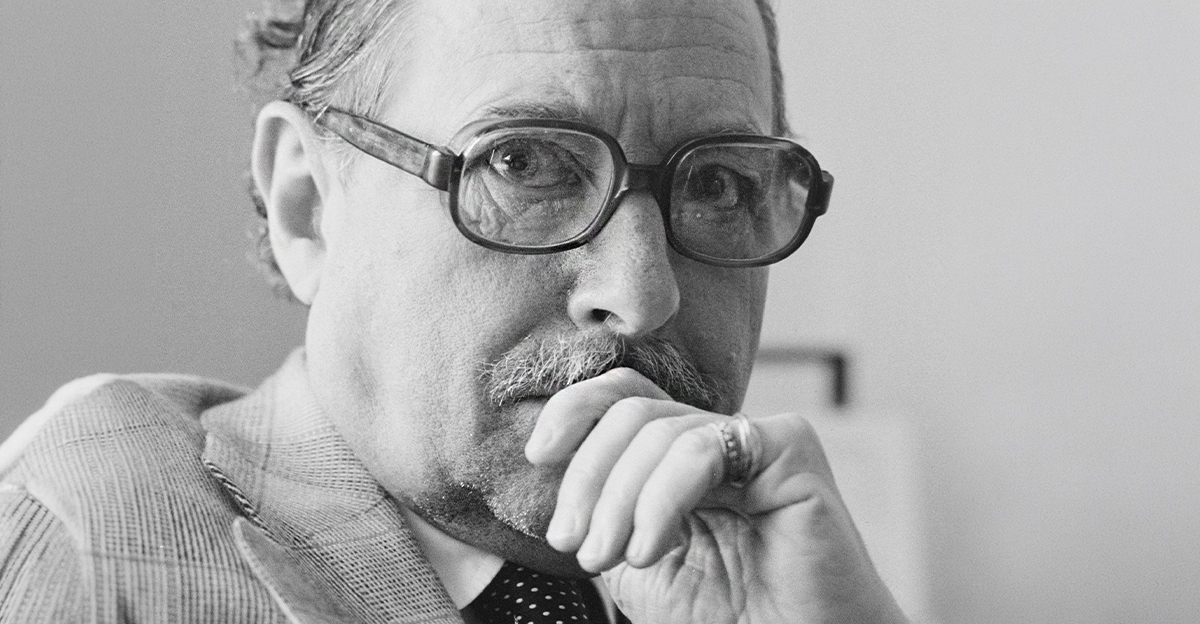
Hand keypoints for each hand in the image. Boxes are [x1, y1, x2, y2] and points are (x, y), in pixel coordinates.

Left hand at [525, 367, 907, 623]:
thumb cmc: (724, 613)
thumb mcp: (635, 557)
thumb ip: (603, 506)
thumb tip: (548, 458)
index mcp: (684, 452)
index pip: (622, 397)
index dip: (573, 411)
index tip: (537, 456)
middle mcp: (722, 434)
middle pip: (630, 412)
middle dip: (588, 477)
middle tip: (574, 544)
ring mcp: (758, 435)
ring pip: (657, 431)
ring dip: (619, 500)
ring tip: (612, 557)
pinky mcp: (790, 447)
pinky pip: (701, 449)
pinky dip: (660, 498)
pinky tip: (652, 549)